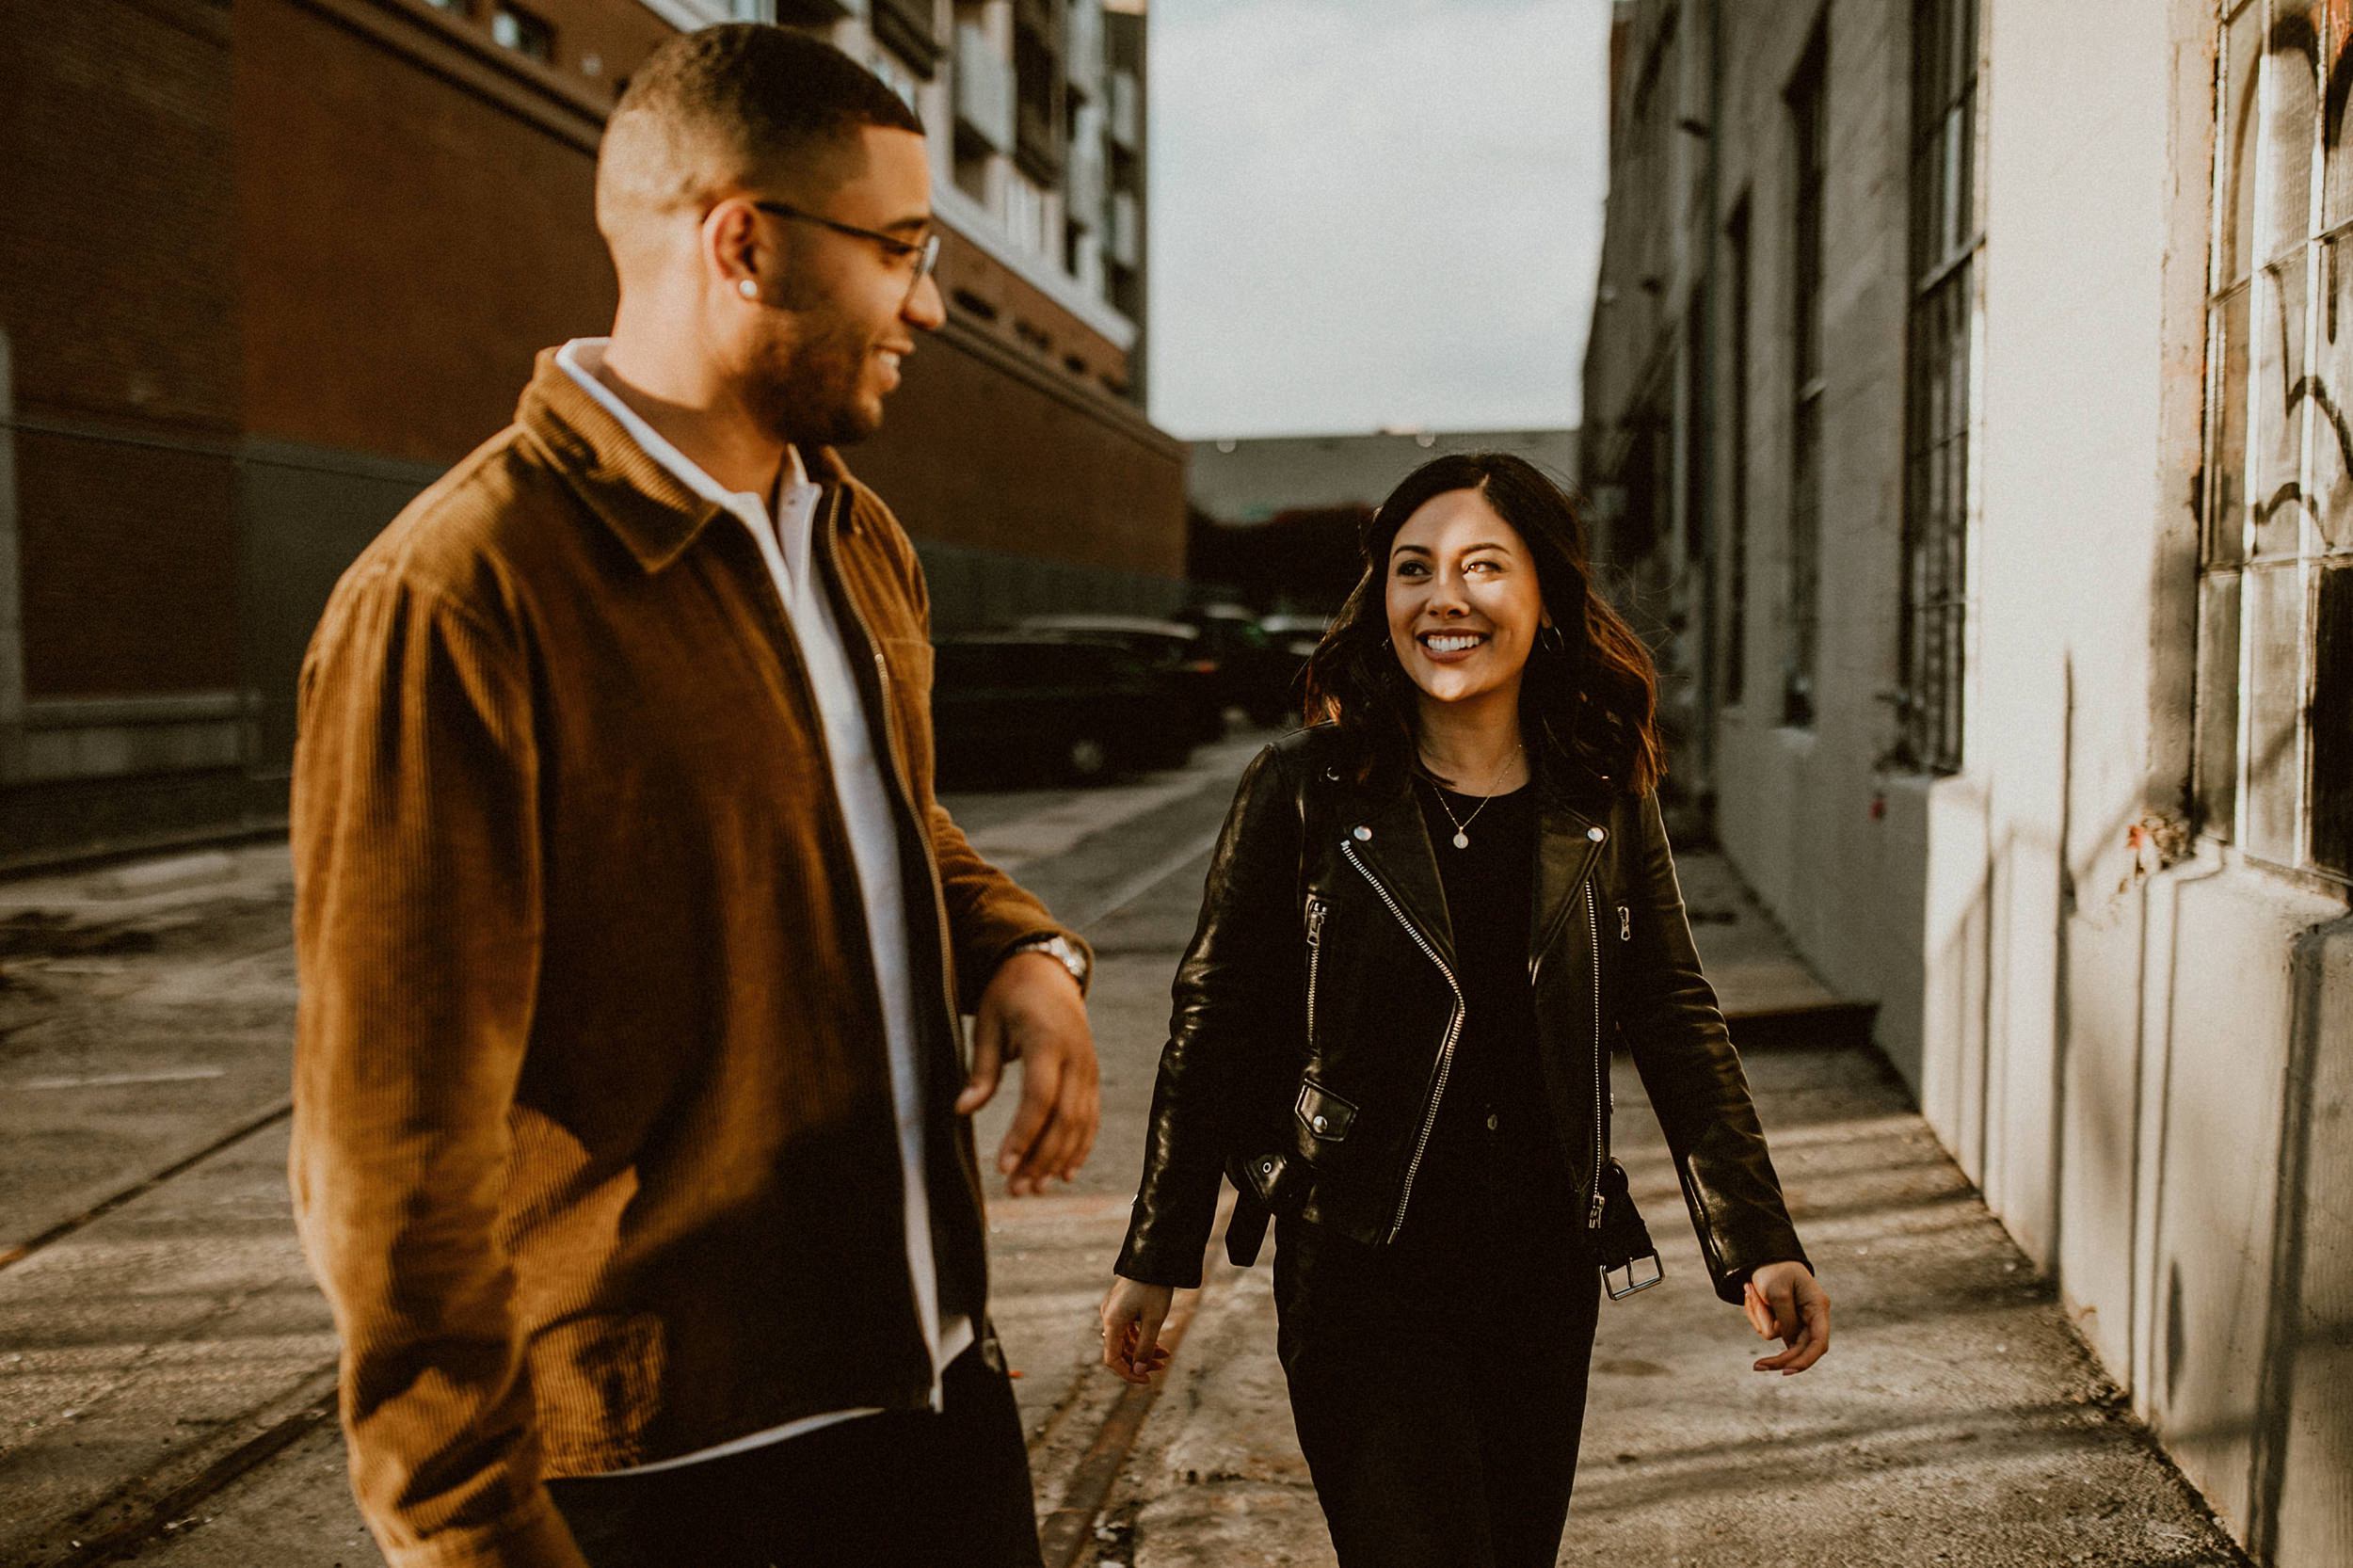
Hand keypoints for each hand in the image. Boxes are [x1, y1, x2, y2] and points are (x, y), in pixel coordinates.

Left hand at [956, 949, 1098, 1194]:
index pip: (1039, 1097)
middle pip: (1064, 1118)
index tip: (1002, 1166)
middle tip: (1016, 1189)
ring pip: (1081, 1123)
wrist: (1047, 970)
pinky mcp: (1093, 1075)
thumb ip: (981, 1069)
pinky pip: (1091, 1117)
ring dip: (1058, 1160)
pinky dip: (1080, 1147)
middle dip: (1040, 1158)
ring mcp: (1089, 1067)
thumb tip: (962, 1111)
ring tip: (1033, 1188)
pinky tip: (1064, 1173)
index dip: (1022, 1134)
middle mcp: (1076, 1056)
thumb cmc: (1009, 996)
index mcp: (1046, 1040)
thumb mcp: (988, 1023)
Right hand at [1099, 1276, 1175, 1384]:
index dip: (1128, 1373)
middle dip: (1140, 1361)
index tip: (1146, 1381)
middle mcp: (1108, 1317)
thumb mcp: (1153, 1320)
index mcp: (1112, 1322)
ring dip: (1144, 1349)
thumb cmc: (1154, 1288)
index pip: (1112, 1359)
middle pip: (1120, 1350)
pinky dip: (1142, 1337)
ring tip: (1165, 1355)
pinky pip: (1128, 1328)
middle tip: (1161, 1366)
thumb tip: (1138, 1371)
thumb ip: (1145, 1347)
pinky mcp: (1121, 1305)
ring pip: (1126, 1339)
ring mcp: (1114, 1310)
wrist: (1154, 1257)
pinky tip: (1159, 1343)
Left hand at [1743, 1260, 1829, 1374]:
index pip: (1819, 1342)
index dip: (1806, 1360)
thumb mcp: (1777, 1293)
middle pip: (1800, 1348)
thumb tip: (1787, 1344)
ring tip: (1751, 1290)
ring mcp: (1799, 1319)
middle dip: (1778, 1357)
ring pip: (1778, 1337)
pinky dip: (1757, 1315)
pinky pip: (1769, 1329)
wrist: (1764, 1256)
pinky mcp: (1785, 1320)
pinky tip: (1752, 1294)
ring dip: (1760, 1318)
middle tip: (1756, 1367)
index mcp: (1818, 1306)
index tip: (1786, 1371)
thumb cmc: (1774, 1270)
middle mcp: (1812, 1316)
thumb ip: (1785, 1321)